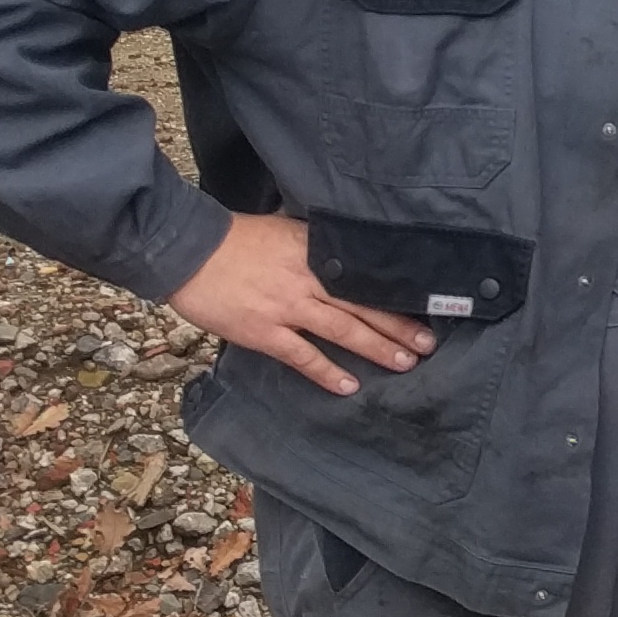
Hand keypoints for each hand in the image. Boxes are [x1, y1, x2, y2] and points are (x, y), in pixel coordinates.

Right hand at [167, 212, 434, 397]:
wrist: (188, 250)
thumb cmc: (236, 238)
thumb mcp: (286, 230)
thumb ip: (316, 245)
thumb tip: (344, 254)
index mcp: (315, 252)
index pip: (364, 275)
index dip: (395, 292)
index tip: (425, 304)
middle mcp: (308, 281)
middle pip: (363, 305)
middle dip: (399, 326)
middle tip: (429, 343)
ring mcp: (287, 308)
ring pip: (343, 330)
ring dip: (377, 348)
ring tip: (406, 363)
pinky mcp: (264, 332)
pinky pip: (303, 356)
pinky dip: (327, 372)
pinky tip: (349, 386)